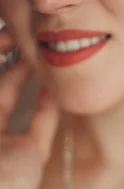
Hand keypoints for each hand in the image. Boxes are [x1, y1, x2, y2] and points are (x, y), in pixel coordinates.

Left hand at [0, 31, 58, 188]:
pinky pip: (41, 124)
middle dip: (6, 60)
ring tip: (38, 54)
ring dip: (25, 76)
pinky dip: (48, 105)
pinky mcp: (31, 154)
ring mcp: (7, 141)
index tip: (2, 34)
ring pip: (13, 100)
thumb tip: (1, 56)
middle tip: (21, 37)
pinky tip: (53, 86)